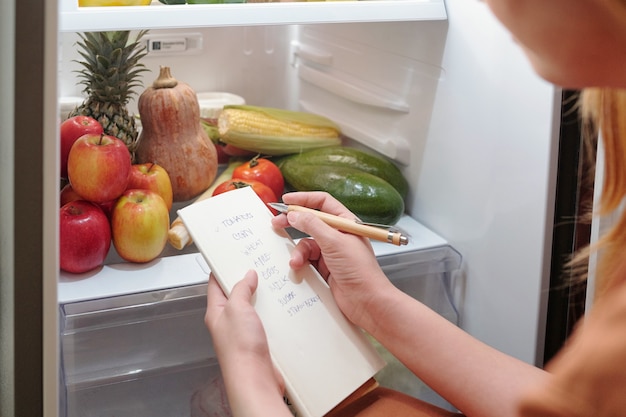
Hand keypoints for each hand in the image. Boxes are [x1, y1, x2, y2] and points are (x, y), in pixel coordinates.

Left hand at [205, 270, 288, 415]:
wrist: (254, 378)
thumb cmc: (239, 349)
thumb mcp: (237, 308)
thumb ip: (241, 289)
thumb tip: (247, 275)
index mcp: (216, 312)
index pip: (216, 285)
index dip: (223, 269)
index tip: (233, 257)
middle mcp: (229, 322)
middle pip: (237, 296)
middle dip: (249, 282)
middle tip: (260, 268)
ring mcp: (245, 332)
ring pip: (254, 308)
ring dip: (264, 298)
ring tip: (275, 285)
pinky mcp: (260, 341)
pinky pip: (267, 322)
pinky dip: (274, 313)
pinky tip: (283, 307)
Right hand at [271, 191, 393, 326]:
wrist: (366, 301)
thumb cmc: (360, 270)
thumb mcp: (334, 242)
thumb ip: (312, 225)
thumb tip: (294, 214)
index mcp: (345, 223)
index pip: (323, 203)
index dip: (304, 199)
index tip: (286, 200)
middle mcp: (338, 235)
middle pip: (311, 222)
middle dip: (293, 223)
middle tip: (276, 223)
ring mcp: (331, 252)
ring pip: (306, 244)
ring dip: (298, 251)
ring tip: (296, 261)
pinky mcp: (325, 268)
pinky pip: (307, 260)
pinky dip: (300, 263)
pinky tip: (298, 268)